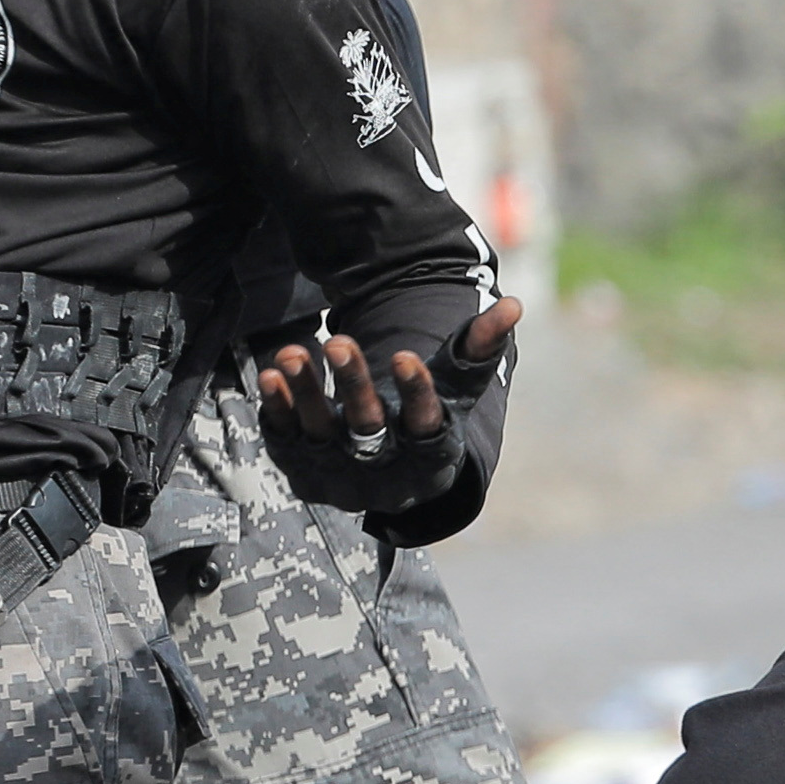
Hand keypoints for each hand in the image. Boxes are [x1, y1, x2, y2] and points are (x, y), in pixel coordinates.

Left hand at [259, 295, 517, 458]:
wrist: (390, 477)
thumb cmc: (430, 421)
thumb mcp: (456, 389)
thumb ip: (479, 349)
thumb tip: (514, 304)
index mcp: (431, 458)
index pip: (426, 428)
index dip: (416, 395)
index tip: (405, 357)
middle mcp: (385, 477)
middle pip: (368, 430)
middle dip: (353, 386)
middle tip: (338, 339)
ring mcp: (340, 479)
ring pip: (320, 435)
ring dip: (306, 393)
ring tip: (291, 352)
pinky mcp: (303, 472)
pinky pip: (286, 440)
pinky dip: (277, 409)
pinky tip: (270, 375)